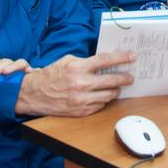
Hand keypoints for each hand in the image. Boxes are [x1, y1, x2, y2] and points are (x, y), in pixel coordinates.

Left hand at [0, 56, 32, 128]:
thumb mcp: (1, 105)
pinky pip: (24, 64)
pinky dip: (21, 68)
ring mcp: (18, 67)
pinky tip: (24, 72)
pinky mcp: (29, 70)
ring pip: (10, 61)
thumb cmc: (13, 98)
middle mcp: (8, 67)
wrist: (32, 97)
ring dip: (8, 67)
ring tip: (5, 74)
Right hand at [15, 52, 134, 117]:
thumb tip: (105, 62)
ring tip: (117, 87)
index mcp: (77, 67)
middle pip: (111, 80)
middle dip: (124, 78)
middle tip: (131, 77)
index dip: (122, 58)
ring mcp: (81, 99)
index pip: (105, 60)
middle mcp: (80, 84)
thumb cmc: (51, 75)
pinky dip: (103, 100)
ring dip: (115, 90)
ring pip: (108, 95)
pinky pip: (99, 106)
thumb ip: (85, 62)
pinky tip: (103, 96)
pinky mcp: (80, 111)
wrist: (35, 94)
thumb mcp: (67, 61)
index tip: (132, 56)